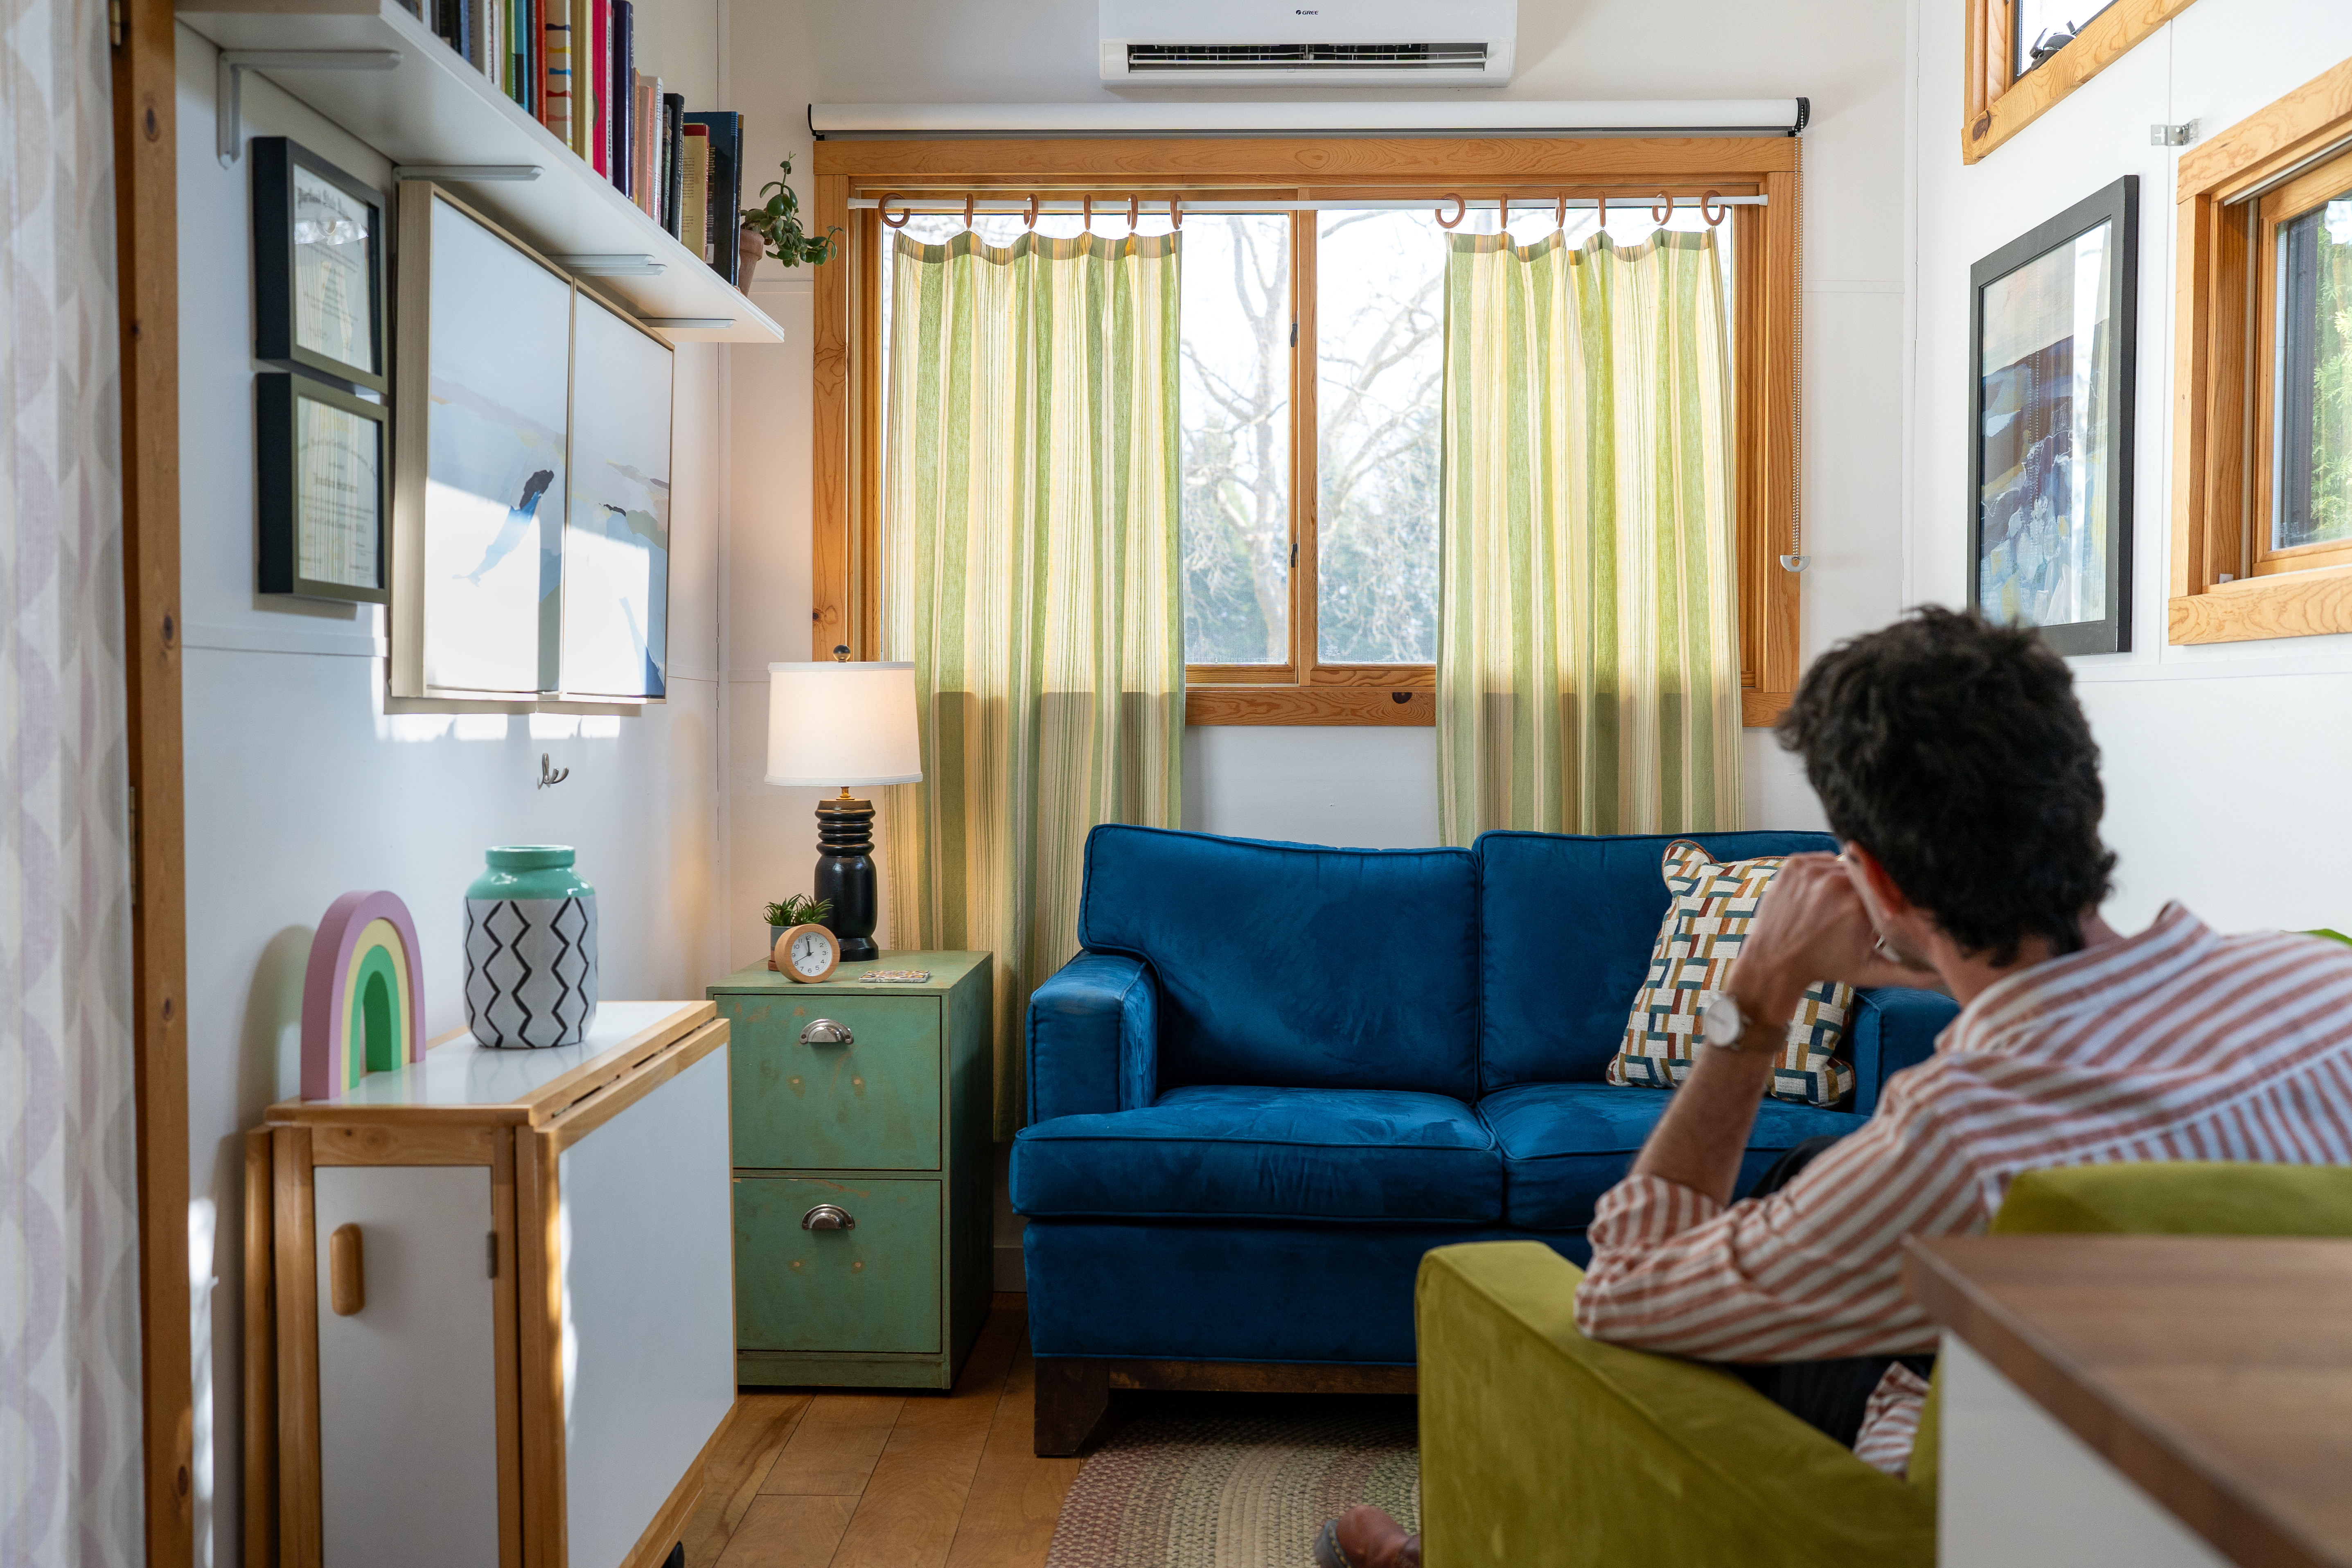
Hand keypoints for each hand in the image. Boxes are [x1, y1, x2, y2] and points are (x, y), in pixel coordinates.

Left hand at [1729, 853, 1903, 1015]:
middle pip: (1865, 875)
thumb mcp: (1871, 972)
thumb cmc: (1825, 967)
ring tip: (1836, 904)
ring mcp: (1812, 871)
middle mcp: (1836, 883)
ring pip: (1843, 865)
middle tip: (1855, 909)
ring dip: (1845, 880)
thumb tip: (1942, 975)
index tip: (1882, 908)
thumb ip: (1910, 974)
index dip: (1886, 897)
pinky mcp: (1794, 865)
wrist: (1775, 962)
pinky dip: (1824, 873)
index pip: (1886, 887)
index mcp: (1859, 905)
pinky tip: (1822, 894)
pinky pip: (1821, 860)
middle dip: (1865, 889)